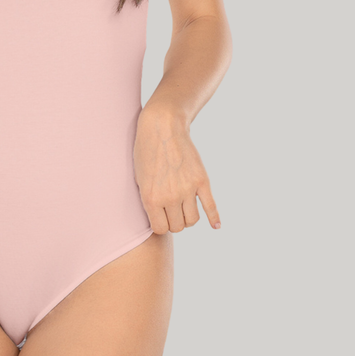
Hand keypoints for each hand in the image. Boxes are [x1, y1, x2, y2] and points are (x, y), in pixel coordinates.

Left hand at [133, 108, 220, 234]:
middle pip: (178, 226)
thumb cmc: (146, 150)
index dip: (161, 224)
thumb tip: (159, 216)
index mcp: (151, 199)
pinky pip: (210, 206)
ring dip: (188, 218)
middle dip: (174, 220)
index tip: (161, 216)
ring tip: (185, 209)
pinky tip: (216, 225)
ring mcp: (187, 190)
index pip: (160, 229)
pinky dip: (214, 218)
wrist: (162, 126)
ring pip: (192, 220)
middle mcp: (170, 198)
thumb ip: (148, 199)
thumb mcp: (138, 177)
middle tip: (172, 209)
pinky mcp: (202, 181)